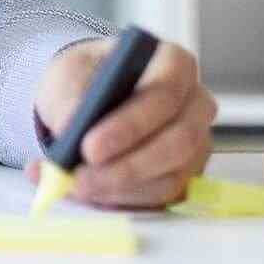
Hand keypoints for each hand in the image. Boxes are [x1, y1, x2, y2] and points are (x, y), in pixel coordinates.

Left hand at [26, 37, 215, 209]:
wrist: (86, 99)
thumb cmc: (86, 78)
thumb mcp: (68, 73)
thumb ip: (69, 96)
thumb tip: (70, 126)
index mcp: (173, 63)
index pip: (166, 92)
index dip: (131, 124)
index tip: (89, 146)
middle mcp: (194, 104)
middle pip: (179, 140)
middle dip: (127, 166)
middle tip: (80, 177)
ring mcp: (195, 143)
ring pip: (172, 176)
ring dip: (120, 188)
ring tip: (76, 186)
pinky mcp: (184, 175)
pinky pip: (163, 197)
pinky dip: (124, 200)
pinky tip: (91, 192)